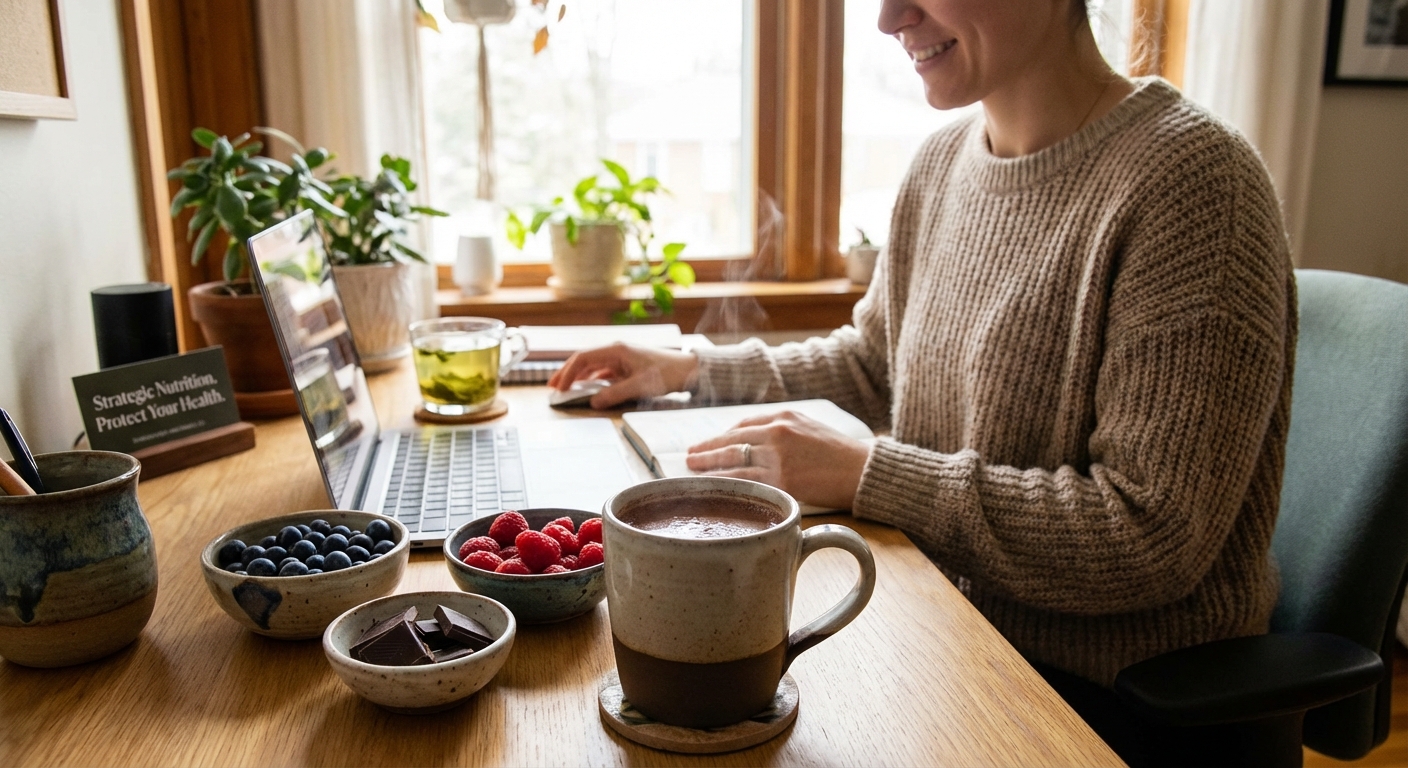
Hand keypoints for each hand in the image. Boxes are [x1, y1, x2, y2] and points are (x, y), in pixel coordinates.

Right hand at [547, 343, 698, 408]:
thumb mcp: (640, 386)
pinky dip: (590, 379)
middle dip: (566, 373)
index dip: (568, 372)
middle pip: (583, 359)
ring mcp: (619, 358)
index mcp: (616, 350)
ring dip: (577, 376)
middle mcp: (615, 351)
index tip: (559, 387)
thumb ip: (615, 394)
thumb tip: (593, 402)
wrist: (687, 369)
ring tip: (564, 388)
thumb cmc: (667, 374)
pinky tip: (585, 388)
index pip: (583, 358)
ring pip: (591, 366)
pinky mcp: (625, 366)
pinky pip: (602, 371)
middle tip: (552, 387)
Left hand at [685, 410, 870, 509]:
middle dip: (707, 449)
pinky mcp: (783, 481)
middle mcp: (777, 433)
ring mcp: (778, 458)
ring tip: (694, 470)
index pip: (743, 425)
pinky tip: (715, 486)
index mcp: (784, 416)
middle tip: (689, 455)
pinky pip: (747, 481)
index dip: (721, 436)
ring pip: (734, 461)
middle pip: (731, 440)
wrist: (862, 471)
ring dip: (710, 466)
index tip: (709, 443)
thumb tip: (753, 441)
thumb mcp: (809, 427)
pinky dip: (727, 483)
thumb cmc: (839, 453)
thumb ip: (781, 430)